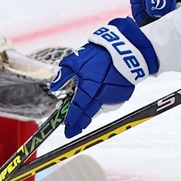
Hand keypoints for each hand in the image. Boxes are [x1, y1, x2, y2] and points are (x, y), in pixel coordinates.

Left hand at [49, 18, 159, 136]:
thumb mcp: (75, 61)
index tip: (67, 129)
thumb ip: (63, 75)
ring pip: (97, 110)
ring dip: (89, 113)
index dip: (71, 120)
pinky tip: (95, 99)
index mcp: (88, 89)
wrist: (126, 51)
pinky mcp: (121, 96)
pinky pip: (107, 104)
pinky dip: (100, 104)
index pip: (77, 110)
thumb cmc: (99, 54)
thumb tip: (54, 86)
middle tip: (73, 129)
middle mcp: (101, 97)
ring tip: (82, 114)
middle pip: (87, 115)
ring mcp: (113, 98)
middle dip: (79, 123)